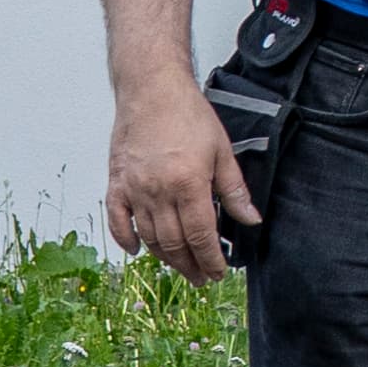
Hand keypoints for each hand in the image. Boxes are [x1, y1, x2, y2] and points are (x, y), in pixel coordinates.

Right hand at [106, 72, 258, 283]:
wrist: (152, 89)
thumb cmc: (188, 114)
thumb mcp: (222, 151)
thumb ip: (235, 190)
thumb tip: (250, 219)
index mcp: (188, 184)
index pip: (201, 236)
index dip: (210, 259)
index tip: (218, 272)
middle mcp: (158, 191)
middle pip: (175, 243)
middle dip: (190, 265)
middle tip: (201, 277)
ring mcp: (134, 189)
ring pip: (149, 236)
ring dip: (165, 257)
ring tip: (180, 266)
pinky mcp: (117, 182)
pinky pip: (117, 220)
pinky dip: (125, 239)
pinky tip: (137, 250)